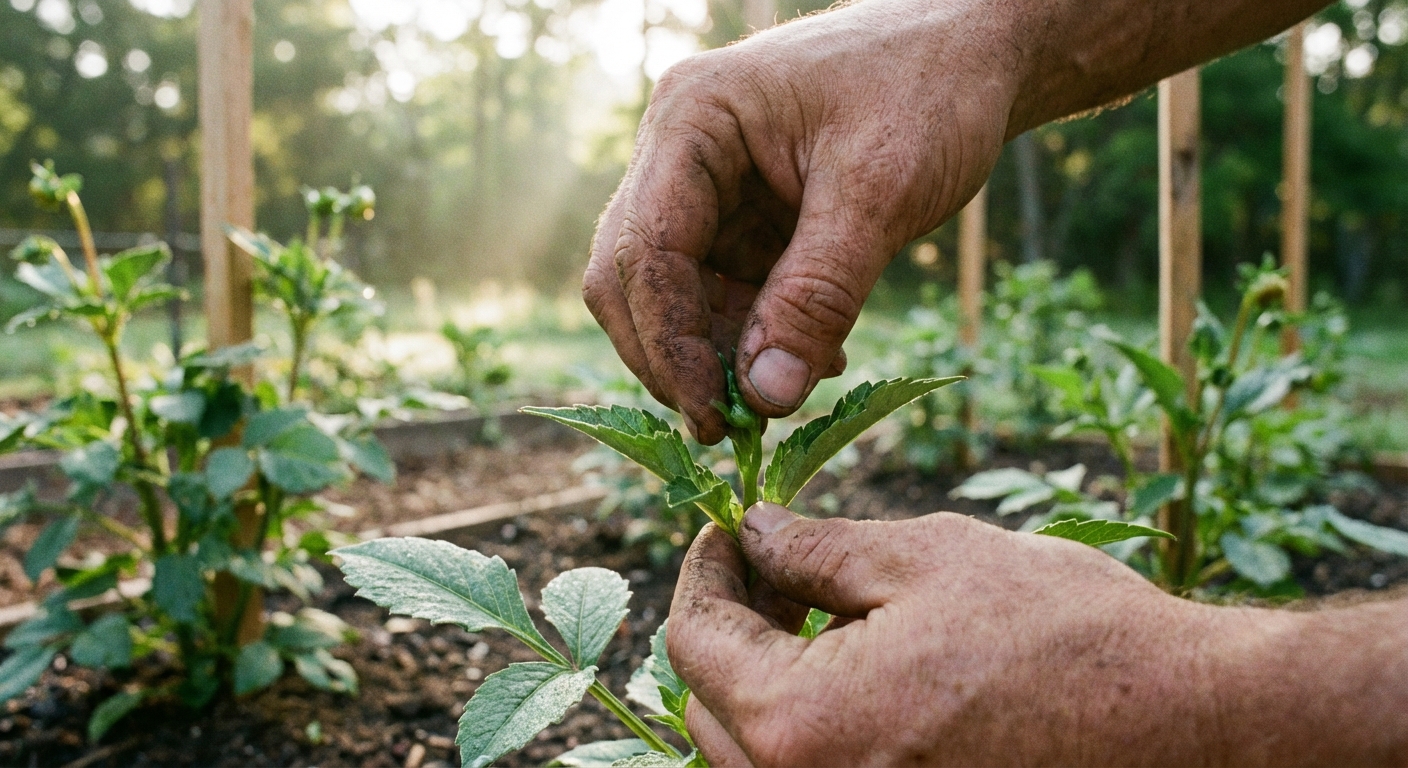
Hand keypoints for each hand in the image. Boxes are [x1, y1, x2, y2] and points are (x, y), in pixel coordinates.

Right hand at [583, 0, 1327, 444]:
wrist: (977, 51)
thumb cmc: (931, 91)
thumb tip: (765, 399)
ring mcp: (708, 185)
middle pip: (635, 276)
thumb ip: (818, 296)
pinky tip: (812, 359)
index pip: (647, 249)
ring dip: (720, 355)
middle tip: (730, 429)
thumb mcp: (880, 193)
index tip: (714, 419)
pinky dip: (756, 337)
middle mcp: (680, 151)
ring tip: (789, 392)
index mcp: (694, 120)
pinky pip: (725, 293)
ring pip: (677, 295)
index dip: (669, 343)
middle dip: (675, 357)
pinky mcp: (742, 216)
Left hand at [666, 504, 1407, 765]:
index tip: (731, 526)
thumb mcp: (925, 558)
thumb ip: (816, 549)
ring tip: (816, 608)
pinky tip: (858, 666)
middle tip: (773, 560)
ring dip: (764, 676)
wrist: (1188, 725)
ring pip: (753, 750)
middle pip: (710, 705)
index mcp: (800, 726)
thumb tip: (753, 531)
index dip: (706, 569)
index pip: (695, 642)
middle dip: (730, 622)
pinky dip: (810, 721)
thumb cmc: (1064, 635)